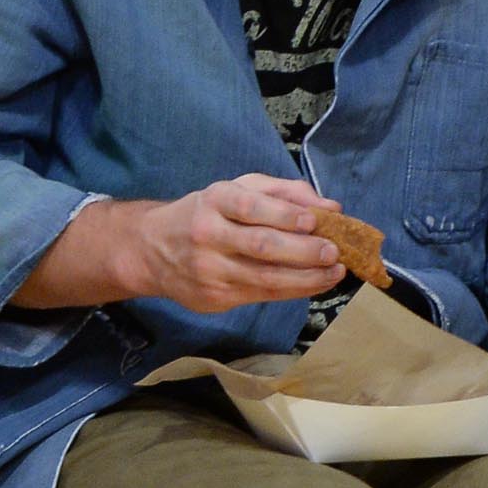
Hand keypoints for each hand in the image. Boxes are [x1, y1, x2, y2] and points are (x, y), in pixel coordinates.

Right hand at [131, 174, 346, 312]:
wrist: (151, 249)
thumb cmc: (207, 214)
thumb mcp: (236, 190)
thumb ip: (283, 193)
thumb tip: (330, 207)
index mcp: (214, 200)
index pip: (251, 207)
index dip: (285, 215)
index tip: (315, 221)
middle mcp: (208, 234)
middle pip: (261, 245)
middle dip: (303, 251)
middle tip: (334, 252)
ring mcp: (209, 270)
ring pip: (265, 277)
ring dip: (307, 277)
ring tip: (335, 272)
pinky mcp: (214, 297)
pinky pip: (261, 295)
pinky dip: (294, 290)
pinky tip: (316, 284)